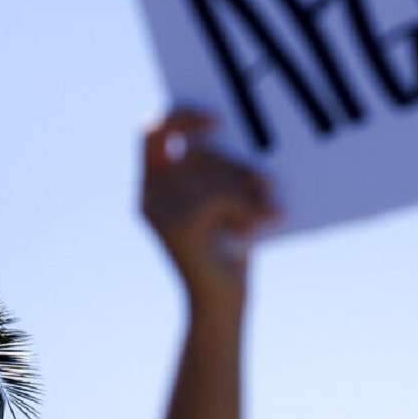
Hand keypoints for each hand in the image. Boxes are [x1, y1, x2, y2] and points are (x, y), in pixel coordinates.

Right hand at [141, 109, 278, 316]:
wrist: (221, 302)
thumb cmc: (230, 243)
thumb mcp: (223, 197)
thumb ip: (216, 167)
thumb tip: (233, 133)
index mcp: (153, 183)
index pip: (152, 132)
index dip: (182, 116)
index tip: (219, 119)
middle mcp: (148, 195)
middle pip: (199, 152)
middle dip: (239, 167)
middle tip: (266, 181)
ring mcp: (159, 210)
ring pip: (215, 173)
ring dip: (251, 189)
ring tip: (269, 207)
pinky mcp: (179, 226)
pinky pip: (223, 196)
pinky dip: (252, 208)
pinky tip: (267, 220)